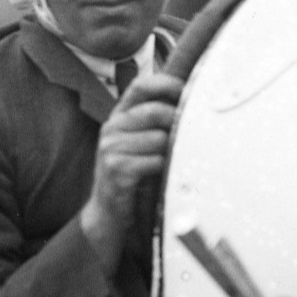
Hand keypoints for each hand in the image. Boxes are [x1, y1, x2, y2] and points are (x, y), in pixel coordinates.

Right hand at [79, 73, 182, 260]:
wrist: (107, 211)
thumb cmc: (131, 174)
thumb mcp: (138, 142)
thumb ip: (154, 122)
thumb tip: (189, 103)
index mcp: (118, 116)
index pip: (140, 86)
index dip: (166, 84)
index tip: (186, 91)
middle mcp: (111, 128)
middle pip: (154, 111)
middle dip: (176, 122)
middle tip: (186, 136)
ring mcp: (111, 148)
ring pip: (158, 138)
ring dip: (171, 151)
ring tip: (170, 161)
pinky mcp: (117, 169)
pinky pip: (154, 161)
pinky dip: (164, 168)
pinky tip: (160, 175)